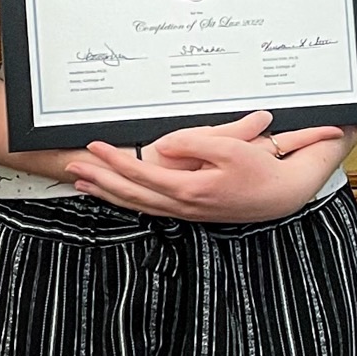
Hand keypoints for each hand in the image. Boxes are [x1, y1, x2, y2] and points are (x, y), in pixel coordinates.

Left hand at [66, 110, 347, 223]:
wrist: (282, 195)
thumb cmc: (262, 170)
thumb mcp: (233, 149)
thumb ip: (195, 144)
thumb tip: (166, 145)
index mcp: (188, 188)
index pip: (140, 173)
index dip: (114, 160)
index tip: (95, 146)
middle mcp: (181, 204)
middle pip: (129, 193)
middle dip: (99, 179)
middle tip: (74, 167)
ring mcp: (185, 211)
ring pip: (137, 204)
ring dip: (108, 194)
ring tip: (85, 184)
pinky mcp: (191, 211)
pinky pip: (150, 208)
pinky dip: (129, 202)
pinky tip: (121, 197)